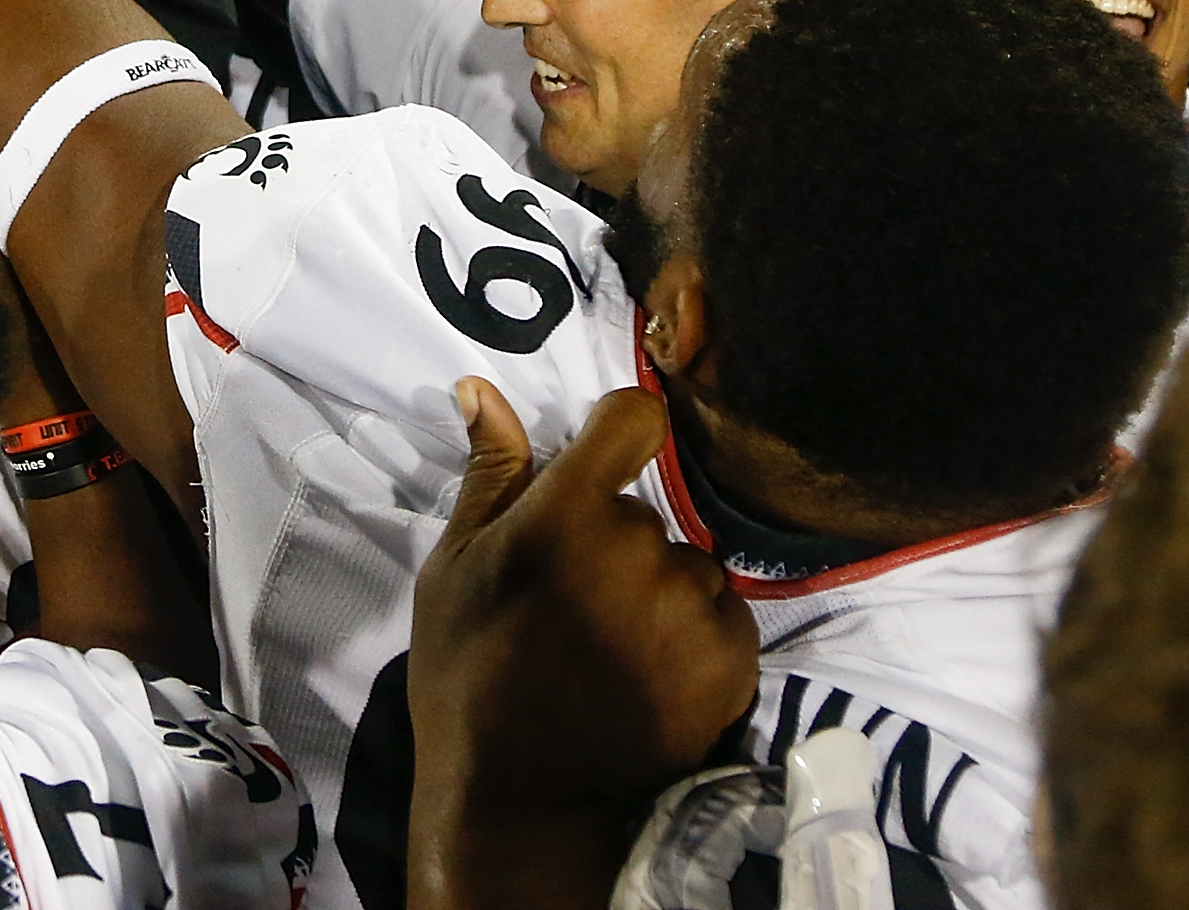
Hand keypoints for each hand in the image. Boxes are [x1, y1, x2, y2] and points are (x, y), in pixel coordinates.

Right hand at [410, 382, 755, 827]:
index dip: (621, 431)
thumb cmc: (469, 674)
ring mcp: (692, 607)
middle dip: (617, 544)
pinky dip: (696, 640)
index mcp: (565, 514)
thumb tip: (482, 389)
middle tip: (576, 603)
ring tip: (613, 649)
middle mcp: (640, 548)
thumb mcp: (455, 567)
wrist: (522, 799)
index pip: (632, 421)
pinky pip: (724, 619)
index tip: (603, 460)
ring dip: (662, 594)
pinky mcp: (733, 661)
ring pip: (688, 568)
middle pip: (647, 512)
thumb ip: (488, 475)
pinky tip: (649, 677)